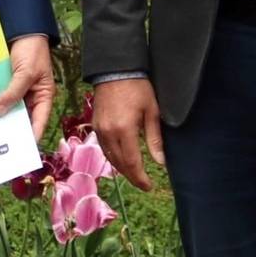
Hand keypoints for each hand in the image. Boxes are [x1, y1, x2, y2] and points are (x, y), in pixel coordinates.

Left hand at [0, 35, 56, 140]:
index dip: (31, 136)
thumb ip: (13, 92)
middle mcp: (29, 97)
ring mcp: (16, 91)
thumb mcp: (26, 73)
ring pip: (8, 109)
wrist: (21, 30)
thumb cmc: (32, 51)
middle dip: (11, 129)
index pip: (39, 122)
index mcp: (42, 97)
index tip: (20, 149)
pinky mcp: (4, 84)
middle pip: (21, 118)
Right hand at [90, 77, 167, 191]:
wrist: (115, 69)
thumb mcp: (152, 112)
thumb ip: (155, 138)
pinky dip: (112, 157)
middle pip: (119, 164)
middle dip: (131, 176)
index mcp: (124, 130)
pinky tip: (121, 159)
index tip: (149, 186)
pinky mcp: (95, 124)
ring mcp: (99, 129)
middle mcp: (108, 133)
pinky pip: (103, 148)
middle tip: (143, 184)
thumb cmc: (138, 88)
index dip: (140, 178)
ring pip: (109, 157)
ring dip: (121, 168)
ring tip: (134, 174)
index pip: (132, 163)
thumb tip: (160, 161)